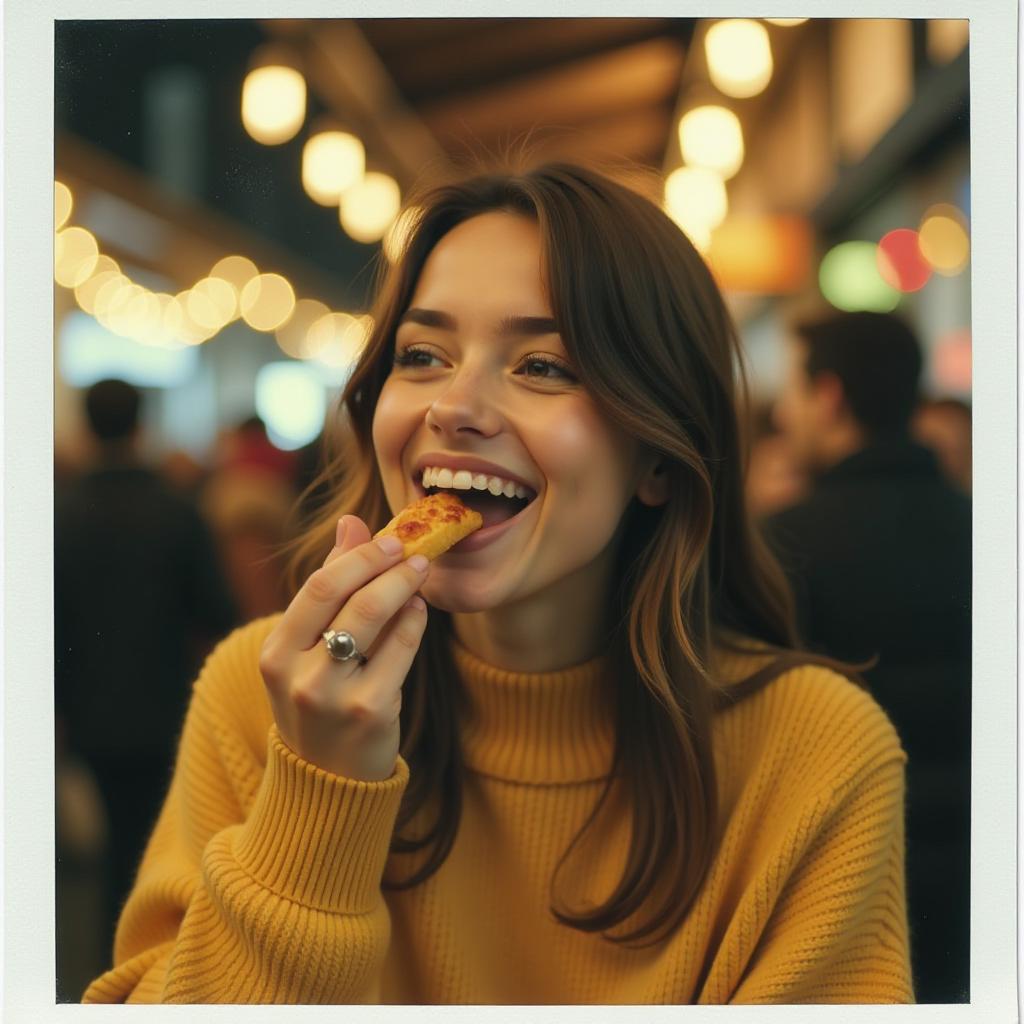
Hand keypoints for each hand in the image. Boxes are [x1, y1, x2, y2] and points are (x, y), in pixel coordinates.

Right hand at [259, 515, 429, 780]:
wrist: (327, 782)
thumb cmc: (320, 701)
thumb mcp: (308, 649)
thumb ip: (329, 586)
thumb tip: (351, 523)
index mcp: (275, 652)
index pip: (317, 587)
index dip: (358, 557)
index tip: (388, 540)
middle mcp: (296, 674)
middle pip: (344, 596)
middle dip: (383, 564)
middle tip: (411, 550)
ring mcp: (333, 696)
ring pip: (373, 618)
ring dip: (403, 586)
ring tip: (421, 573)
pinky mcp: (370, 712)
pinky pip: (400, 650)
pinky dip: (414, 622)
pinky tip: (419, 610)